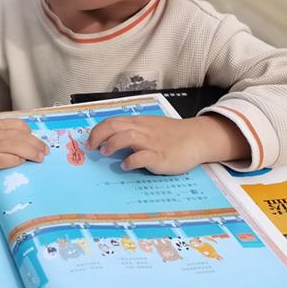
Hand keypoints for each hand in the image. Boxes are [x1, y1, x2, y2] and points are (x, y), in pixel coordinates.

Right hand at [0, 115, 48, 176]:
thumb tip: (2, 127)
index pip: (16, 125)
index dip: (29, 132)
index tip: (34, 139)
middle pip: (21, 136)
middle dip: (36, 143)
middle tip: (45, 151)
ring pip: (17, 146)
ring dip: (32, 152)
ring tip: (40, 158)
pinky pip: (5, 159)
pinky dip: (15, 160)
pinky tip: (22, 162)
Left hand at [86, 114, 248, 174]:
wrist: (196, 138)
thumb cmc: (172, 135)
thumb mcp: (150, 127)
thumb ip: (132, 132)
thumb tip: (111, 140)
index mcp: (138, 122)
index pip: (112, 121)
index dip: (97, 130)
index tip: (90, 142)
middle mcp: (143, 130)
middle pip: (115, 126)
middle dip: (98, 135)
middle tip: (91, 148)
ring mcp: (152, 142)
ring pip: (127, 137)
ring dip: (112, 144)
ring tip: (105, 152)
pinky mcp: (160, 156)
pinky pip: (143, 157)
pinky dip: (131, 161)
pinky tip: (126, 166)